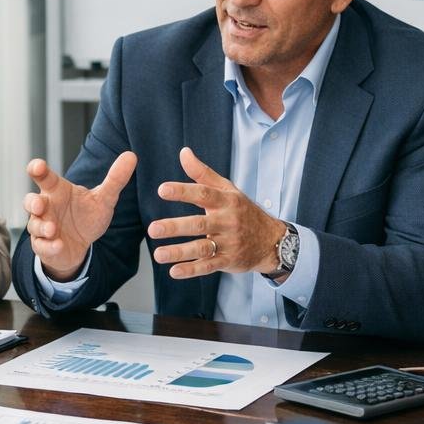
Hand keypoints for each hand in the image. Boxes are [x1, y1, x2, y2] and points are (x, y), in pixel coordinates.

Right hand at [24, 153, 136, 280]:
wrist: (82, 245)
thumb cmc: (86, 217)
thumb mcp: (104, 199)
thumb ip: (115, 179)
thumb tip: (131, 155)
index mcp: (57, 191)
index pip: (44, 177)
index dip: (38, 170)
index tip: (37, 166)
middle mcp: (46, 208)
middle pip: (30, 201)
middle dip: (33, 202)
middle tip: (41, 204)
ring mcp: (42, 227)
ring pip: (34, 225)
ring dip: (42, 227)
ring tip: (52, 229)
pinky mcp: (44, 246)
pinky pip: (42, 246)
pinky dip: (49, 246)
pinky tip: (58, 245)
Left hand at [149, 147, 284, 278]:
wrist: (271, 240)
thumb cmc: (243, 211)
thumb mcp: (227, 189)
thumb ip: (202, 173)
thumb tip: (183, 152)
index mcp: (226, 201)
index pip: (204, 194)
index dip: (183, 191)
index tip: (162, 190)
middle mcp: (228, 221)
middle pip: (199, 224)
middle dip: (175, 227)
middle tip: (152, 229)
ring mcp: (229, 243)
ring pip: (202, 248)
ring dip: (179, 252)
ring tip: (158, 254)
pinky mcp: (229, 261)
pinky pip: (209, 266)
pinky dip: (192, 270)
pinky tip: (174, 271)